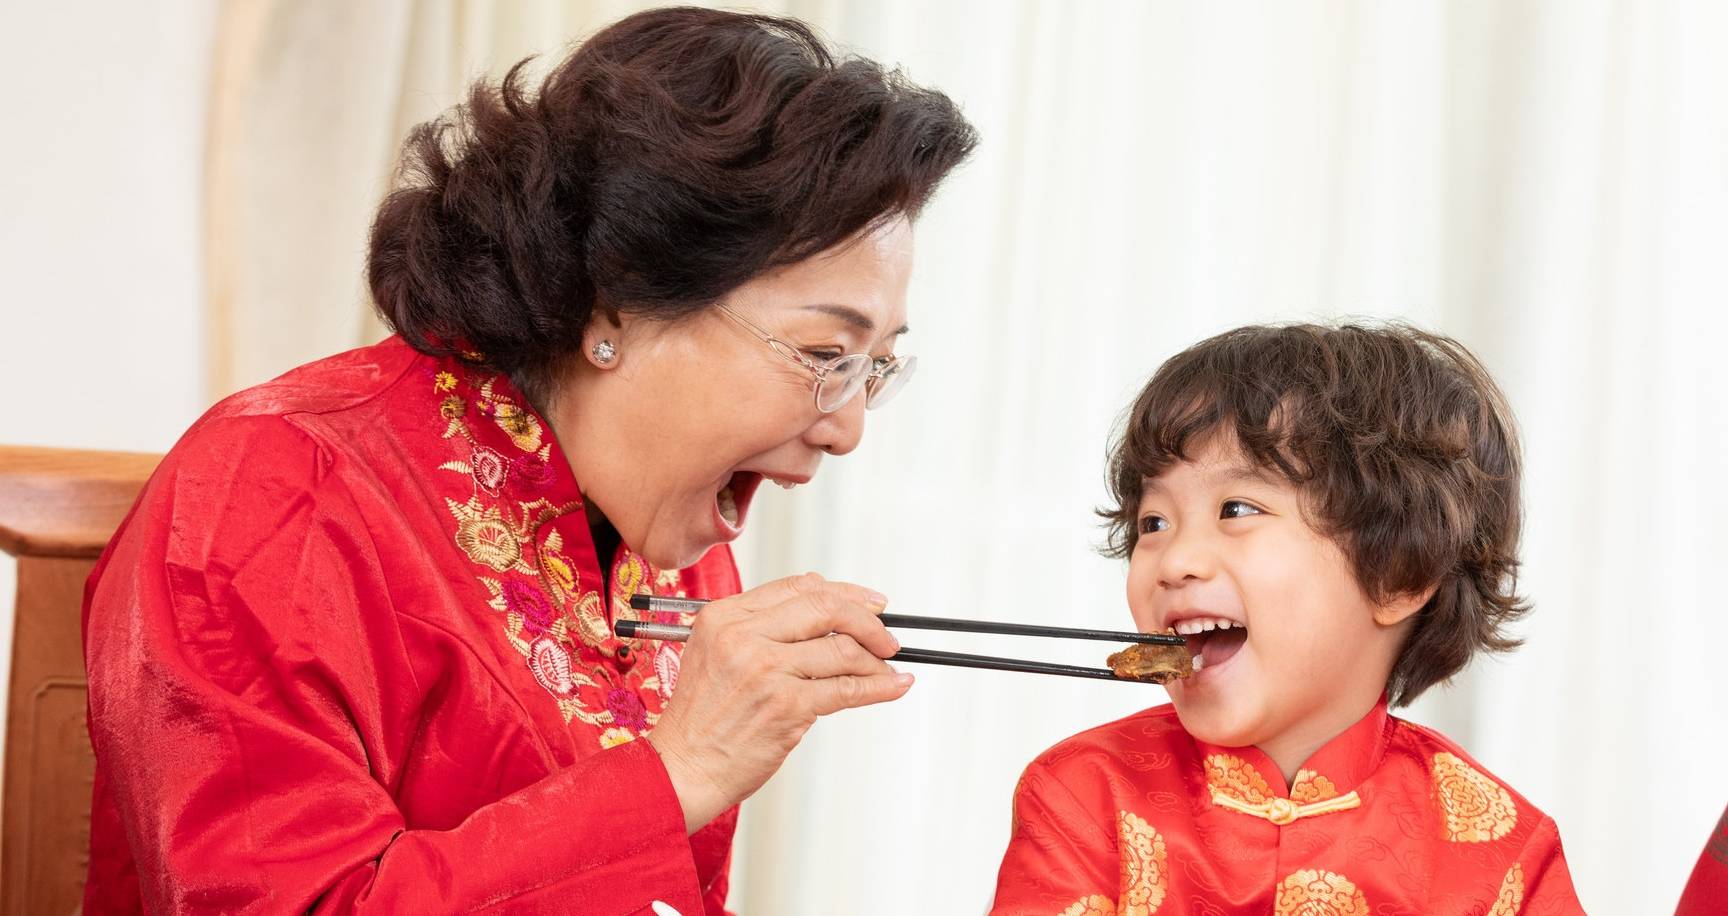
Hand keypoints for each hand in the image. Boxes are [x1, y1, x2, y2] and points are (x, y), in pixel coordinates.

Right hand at [645, 573, 911, 832]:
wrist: (682, 768)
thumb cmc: (702, 718)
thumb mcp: (715, 652)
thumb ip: (761, 623)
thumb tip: (819, 595)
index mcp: (724, 616)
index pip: (799, 587)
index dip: (844, 591)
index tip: (870, 602)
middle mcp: (743, 637)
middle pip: (826, 608)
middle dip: (868, 621)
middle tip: (887, 636)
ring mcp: (765, 670)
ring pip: (842, 650)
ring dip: (876, 661)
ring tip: (887, 669)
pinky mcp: (786, 706)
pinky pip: (848, 689)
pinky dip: (880, 687)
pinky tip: (895, 686)